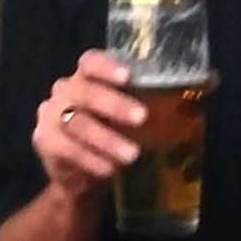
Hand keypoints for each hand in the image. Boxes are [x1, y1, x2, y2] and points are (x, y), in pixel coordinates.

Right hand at [32, 52, 148, 200]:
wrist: (84, 178)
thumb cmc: (115, 137)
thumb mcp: (133, 119)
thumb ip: (152, 103)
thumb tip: (197, 89)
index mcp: (87, 77)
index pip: (91, 62)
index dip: (107, 67)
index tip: (127, 78)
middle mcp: (65, 91)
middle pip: (84, 91)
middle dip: (113, 105)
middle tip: (141, 118)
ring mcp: (50, 114)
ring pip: (75, 122)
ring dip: (106, 139)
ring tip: (131, 155)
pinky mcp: (44, 140)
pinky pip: (65, 147)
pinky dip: (90, 159)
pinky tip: (109, 169)